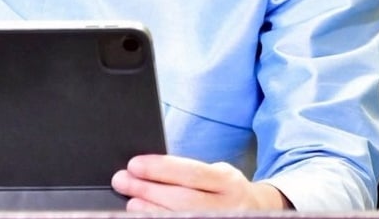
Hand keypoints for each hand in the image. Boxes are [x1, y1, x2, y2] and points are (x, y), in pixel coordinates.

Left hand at [111, 154, 291, 210]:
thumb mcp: (215, 173)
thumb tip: (146, 168)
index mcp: (227, 181)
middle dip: (147, 189)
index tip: (134, 165)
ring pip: (181, 217)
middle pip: (182, 199)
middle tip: (122, 181)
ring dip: (150, 209)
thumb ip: (188, 171)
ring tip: (130, 202)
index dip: (160, 169)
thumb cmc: (224, 189)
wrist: (256, 211)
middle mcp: (228, 205)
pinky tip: (146, 216)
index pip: (190, 172)